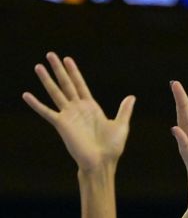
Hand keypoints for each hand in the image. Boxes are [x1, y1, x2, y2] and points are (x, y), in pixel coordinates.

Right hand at [22, 53, 134, 171]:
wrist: (102, 162)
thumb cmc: (112, 147)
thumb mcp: (121, 125)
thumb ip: (124, 110)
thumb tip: (131, 97)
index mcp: (91, 107)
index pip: (80, 84)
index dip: (74, 72)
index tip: (67, 59)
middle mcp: (78, 109)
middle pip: (66, 84)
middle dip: (59, 70)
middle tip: (50, 54)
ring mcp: (68, 115)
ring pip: (56, 93)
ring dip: (47, 80)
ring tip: (38, 66)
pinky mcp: (61, 124)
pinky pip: (46, 112)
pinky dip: (36, 104)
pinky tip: (26, 95)